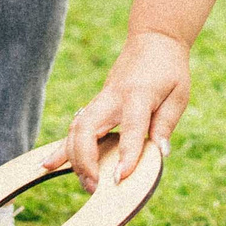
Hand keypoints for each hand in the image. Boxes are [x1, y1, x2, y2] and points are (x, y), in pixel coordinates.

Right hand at [59, 31, 189, 191]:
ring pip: (76, 129)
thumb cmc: (169, 69)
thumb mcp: (178, 94)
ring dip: (75, 158)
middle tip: (96, 186)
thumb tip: (160, 153)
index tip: (119, 179)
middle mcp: (112, 98)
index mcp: (138, 95)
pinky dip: (62, 148)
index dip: (126, 154)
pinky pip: (75, 128)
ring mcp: (100, 100)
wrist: (153, 39)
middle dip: (86, 159)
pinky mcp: (95, 105)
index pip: (131, 127)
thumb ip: (166, 123)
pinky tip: (46, 166)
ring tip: (86, 184)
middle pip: (88, 128)